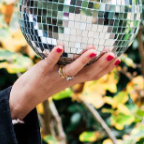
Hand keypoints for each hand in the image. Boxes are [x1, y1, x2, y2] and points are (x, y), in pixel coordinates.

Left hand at [8, 46, 122, 120]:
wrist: (24, 97)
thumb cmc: (42, 83)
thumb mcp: (60, 77)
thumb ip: (71, 68)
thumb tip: (80, 53)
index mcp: (73, 80)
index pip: (93, 75)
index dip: (107, 68)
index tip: (119, 58)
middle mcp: (67, 79)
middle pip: (88, 73)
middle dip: (102, 64)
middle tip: (114, 53)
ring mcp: (55, 76)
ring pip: (72, 69)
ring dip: (84, 60)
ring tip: (93, 49)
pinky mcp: (42, 72)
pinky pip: (49, 63)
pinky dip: (54, 55)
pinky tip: (60, 46)